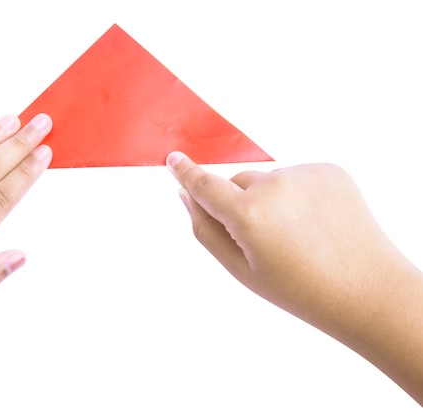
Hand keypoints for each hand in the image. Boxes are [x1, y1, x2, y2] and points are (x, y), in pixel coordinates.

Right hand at [166, 151, 422, 403]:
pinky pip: (297, 175)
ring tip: (298, 234)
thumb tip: (187, 196)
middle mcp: (275, 185)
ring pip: (268, 179)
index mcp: (249, 214)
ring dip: (272, 199)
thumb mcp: (241, 269)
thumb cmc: (301, 288)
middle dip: (241, 203)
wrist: (367, 290)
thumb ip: (206, 229)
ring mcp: (305, 174)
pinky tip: (315, 222)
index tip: (174, 160)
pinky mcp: (329, 169)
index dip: (187, 172)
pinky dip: (298, 194)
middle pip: (239, 183)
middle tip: (266, 239)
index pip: (205, 184)